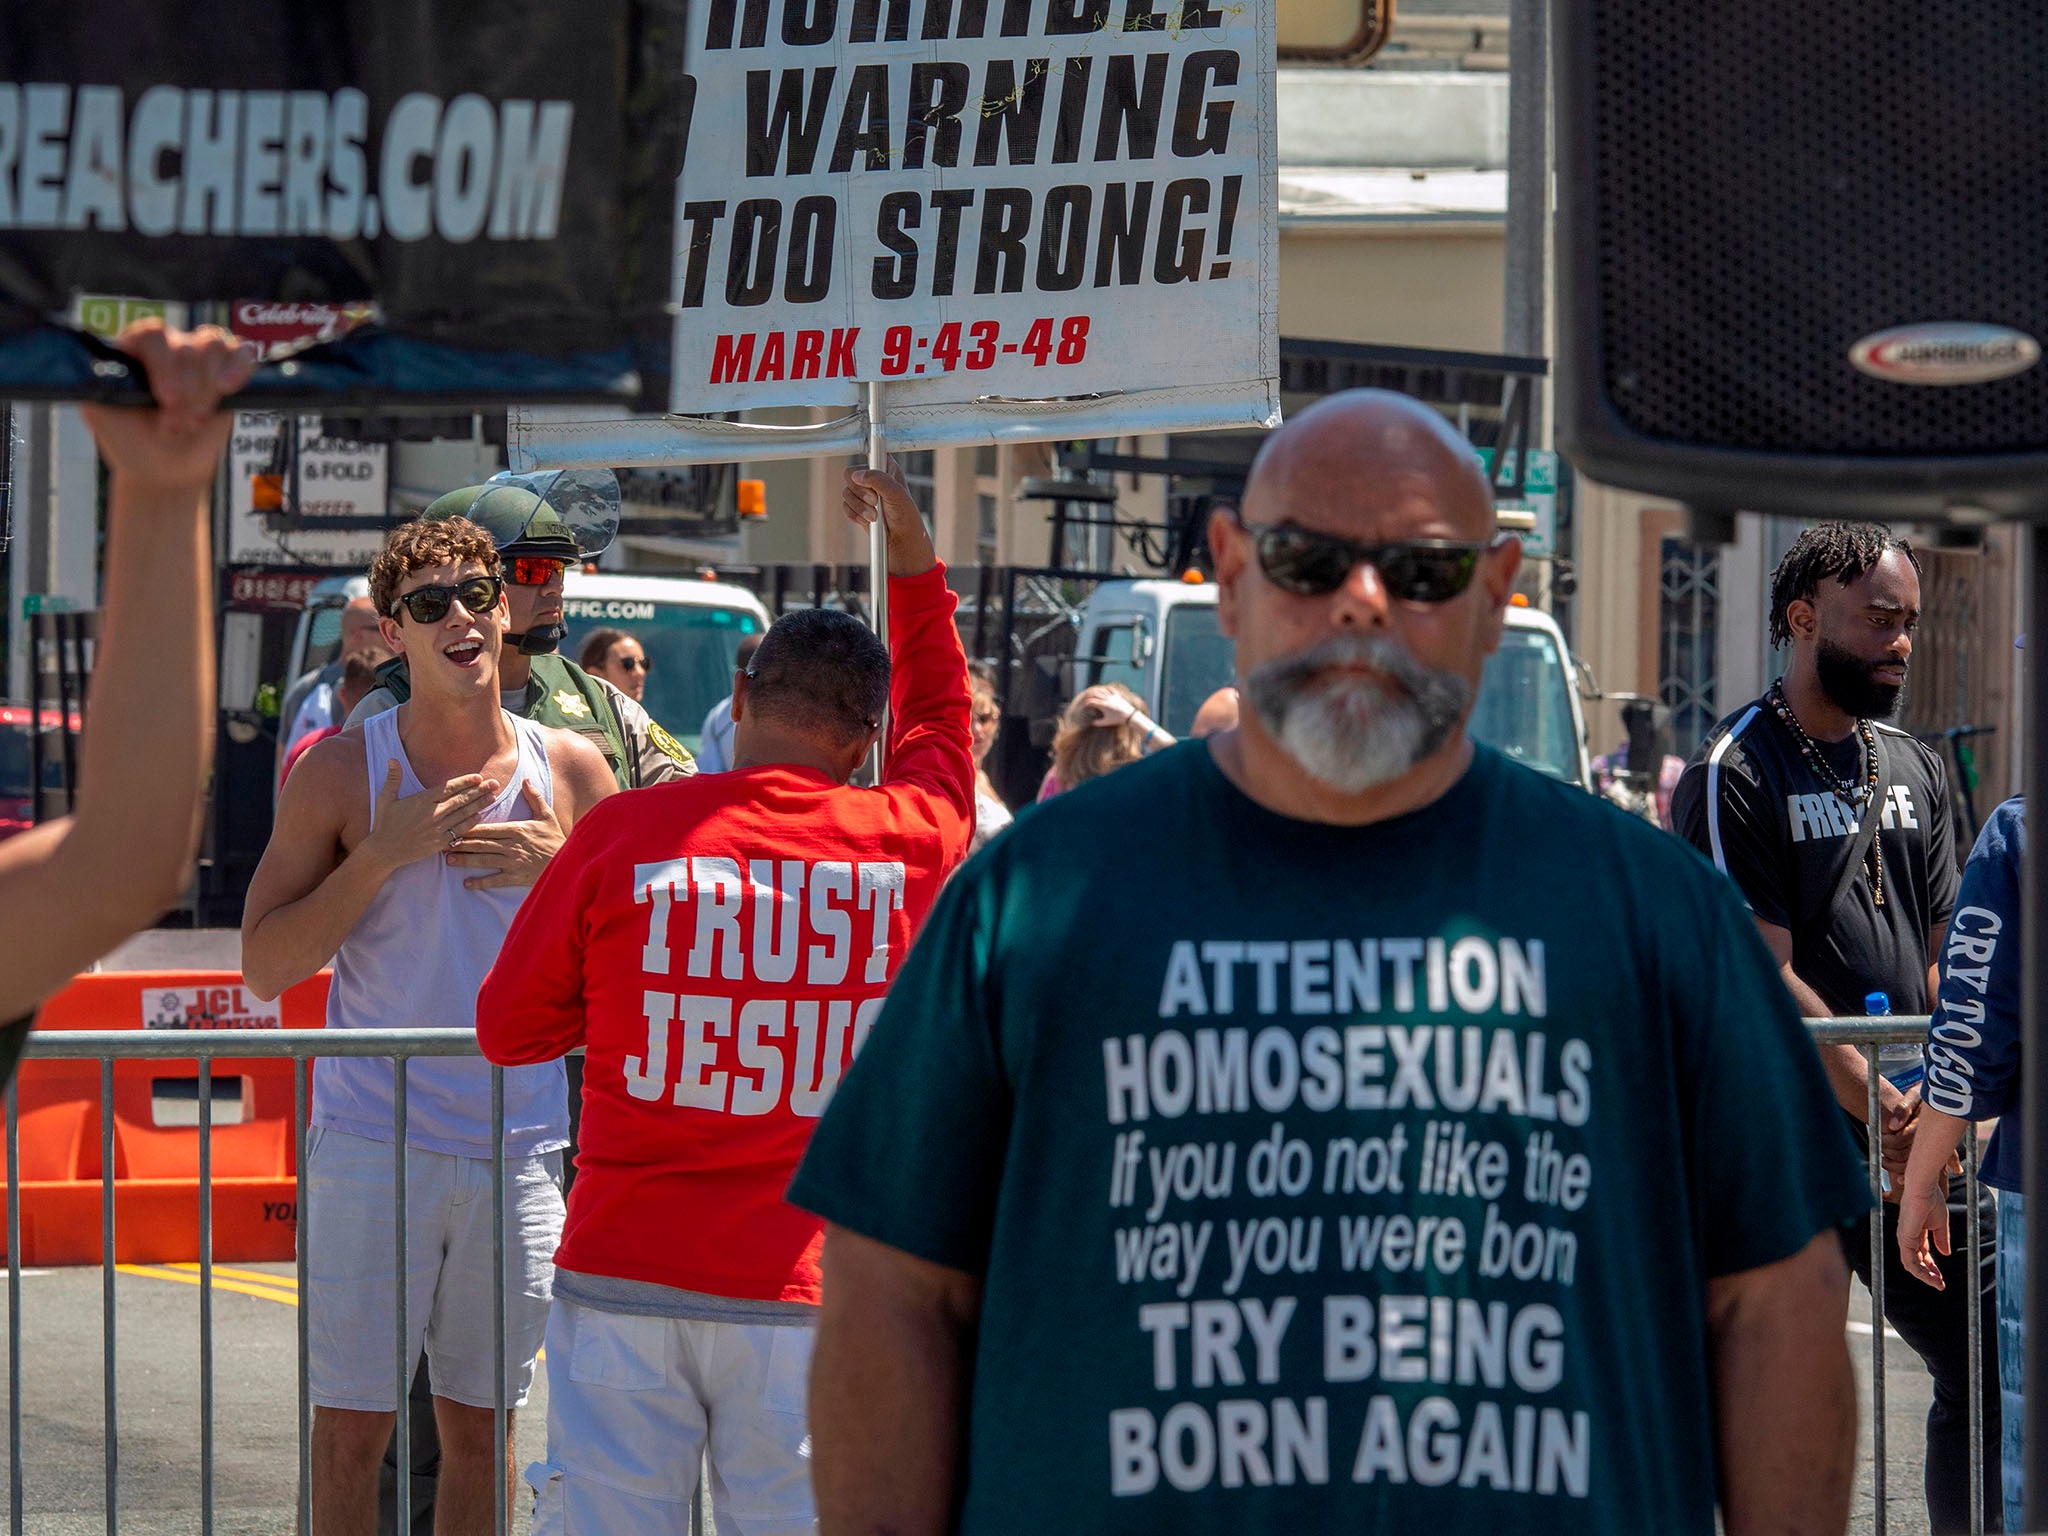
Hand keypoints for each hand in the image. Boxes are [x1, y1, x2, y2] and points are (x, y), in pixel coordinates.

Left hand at [79, 321, 257, 494]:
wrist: (165, 471)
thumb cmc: (131, 442)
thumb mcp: (101, 416)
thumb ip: (96, 386)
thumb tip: (99, 364)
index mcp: (134, 351)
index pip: (151, 335)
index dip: (163, 364)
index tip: (167, 398)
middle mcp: (168, 347)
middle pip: (187, 347)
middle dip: (187, 392)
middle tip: (175, 428)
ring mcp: (200, 358)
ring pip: (213, 347)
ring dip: (207, 389)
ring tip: (196, 423)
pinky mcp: (230, 373)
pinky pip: (242, 354)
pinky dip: (240, 367)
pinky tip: (229, 388)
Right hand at [359, 761, 497, 874]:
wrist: (384, 851)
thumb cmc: (384, 823)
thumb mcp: (385, 799)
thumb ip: (393, 778)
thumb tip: (392, 759)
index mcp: (421, 801)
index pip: (448, 788)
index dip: (465, 782)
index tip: (478, 777)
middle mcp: (432, 813)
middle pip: (461, 800)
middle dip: (480, 790)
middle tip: (495, 783)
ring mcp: (437, 829)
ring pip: (463, 814)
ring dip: (480, 805)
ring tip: (493, 796)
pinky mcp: (440, 842)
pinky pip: (459, 831)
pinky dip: (470, 823)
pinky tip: (480, 816)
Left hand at [447, 781, 564, 889]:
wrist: (568, 862)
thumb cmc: (556, 839)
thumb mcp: (547, 816)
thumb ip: (534, 798)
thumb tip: (526, 780)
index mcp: (515, 829)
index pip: (487, 828)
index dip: (468, 827)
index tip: (453, 826)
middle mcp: (510, 845)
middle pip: (480, 843)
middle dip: (460, 843)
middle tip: (443, 843)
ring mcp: (512, 862)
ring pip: (483, 860)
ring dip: (465, 860)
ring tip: (449, 860)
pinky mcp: (516, 877)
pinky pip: (495, 879)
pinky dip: (481, 881)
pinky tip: (467, 883)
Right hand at [844, 459, 937, 577]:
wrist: (902, 544)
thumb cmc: (906, 518)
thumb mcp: (896, 494)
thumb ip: (878, 479)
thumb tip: (857, 475)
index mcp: (888, 469)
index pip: (869, 454)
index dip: (866, 463)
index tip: (867, 475)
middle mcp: (874, 479)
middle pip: (850, 473)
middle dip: (860, 490)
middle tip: (875, 501)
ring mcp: (865, 494)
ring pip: (846, 491)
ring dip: (859, 506)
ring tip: (875, 516)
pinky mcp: (858, 509)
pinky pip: (845, 506)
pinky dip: (854, 515)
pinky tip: (868, 521)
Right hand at [1075, 685, 1139, 728]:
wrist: (1129, 716)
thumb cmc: (1117, 720)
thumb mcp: (1107, 722)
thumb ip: (1098, 723)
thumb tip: (1092, 723)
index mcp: (1103, 705)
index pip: (1092, 702)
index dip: (1087, 703)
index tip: (1085, 705)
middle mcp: (1107, 699)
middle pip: (1096, 694)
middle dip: (1090, 695)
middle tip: (1086, 697)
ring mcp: (1112, 696)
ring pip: (1102, 691)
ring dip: (1097, 691)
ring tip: (1093, 692)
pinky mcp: (1117, 695)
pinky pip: (1110, 689)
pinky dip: (1106, 688)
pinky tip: (1104, 688)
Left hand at [1897, 1176, 1952, 1287]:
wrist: (1924, 1189)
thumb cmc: (1931, 1200)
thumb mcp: (1940, 1224)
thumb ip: (1941, 1239)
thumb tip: (1946, 1254)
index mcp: (1916, 1232)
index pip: (1922, 1254)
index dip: (1932, 1266)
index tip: (1942, 1277)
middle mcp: (1908, 1236)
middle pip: (1916, 1261)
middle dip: (1929, 1274)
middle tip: (1940, 1284)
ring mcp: (1904, 1238)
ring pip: (1911, 1264)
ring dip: (1925, 1276)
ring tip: (1938, 1284)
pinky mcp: (1904, 1238)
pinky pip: (1909, 1261)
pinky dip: (1919, 1272)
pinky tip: (1930, 1277)